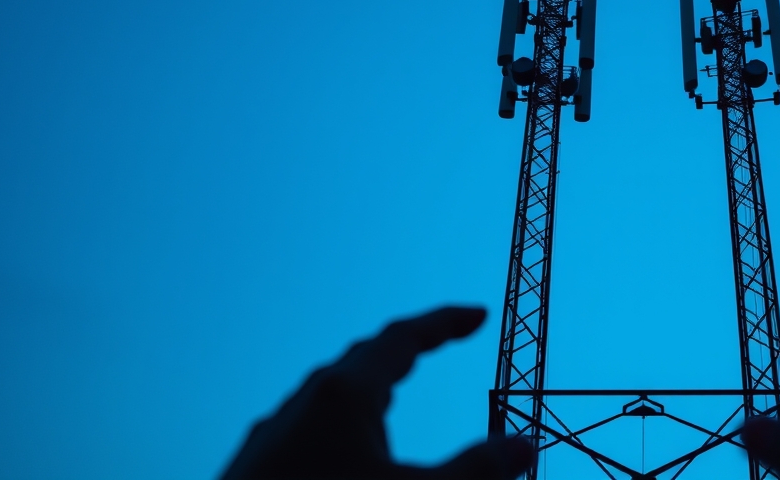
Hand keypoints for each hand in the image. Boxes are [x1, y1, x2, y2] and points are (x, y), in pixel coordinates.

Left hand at [221, 306, 535, 479]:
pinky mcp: (254, 466)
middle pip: (362, 358)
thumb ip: (473, 473)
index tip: (478, 315)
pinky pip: (307, 423)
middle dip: (407, 347)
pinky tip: (342, 451)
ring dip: (368, 383)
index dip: (443, 323)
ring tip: (393, 391)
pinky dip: (341, 419)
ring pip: (327, 392)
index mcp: (345, 395)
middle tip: (443, 341)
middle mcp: (304, 402)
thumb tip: (525, 445)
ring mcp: (273, 433)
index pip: (402, 338)